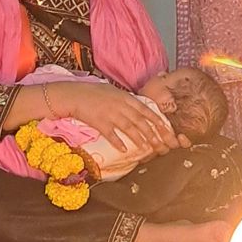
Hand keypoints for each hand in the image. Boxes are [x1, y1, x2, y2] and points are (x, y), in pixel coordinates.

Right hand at [50, 81, 183, 157]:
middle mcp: (120, 105)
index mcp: (125, 97)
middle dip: (152, 133)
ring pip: (128, 127)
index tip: (167, 129)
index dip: (157, 120)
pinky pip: (110, 134)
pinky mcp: (99, 122)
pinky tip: (124, 149)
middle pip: (140, 121)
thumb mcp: (113, 92)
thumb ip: (127, 100)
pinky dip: (117, 142)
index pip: (146, 110)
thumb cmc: (93, 93)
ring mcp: (110, 114)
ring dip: (139, 138)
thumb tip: (139, 107)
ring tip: (147, 148)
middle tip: (161, 144)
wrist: (74, 95)